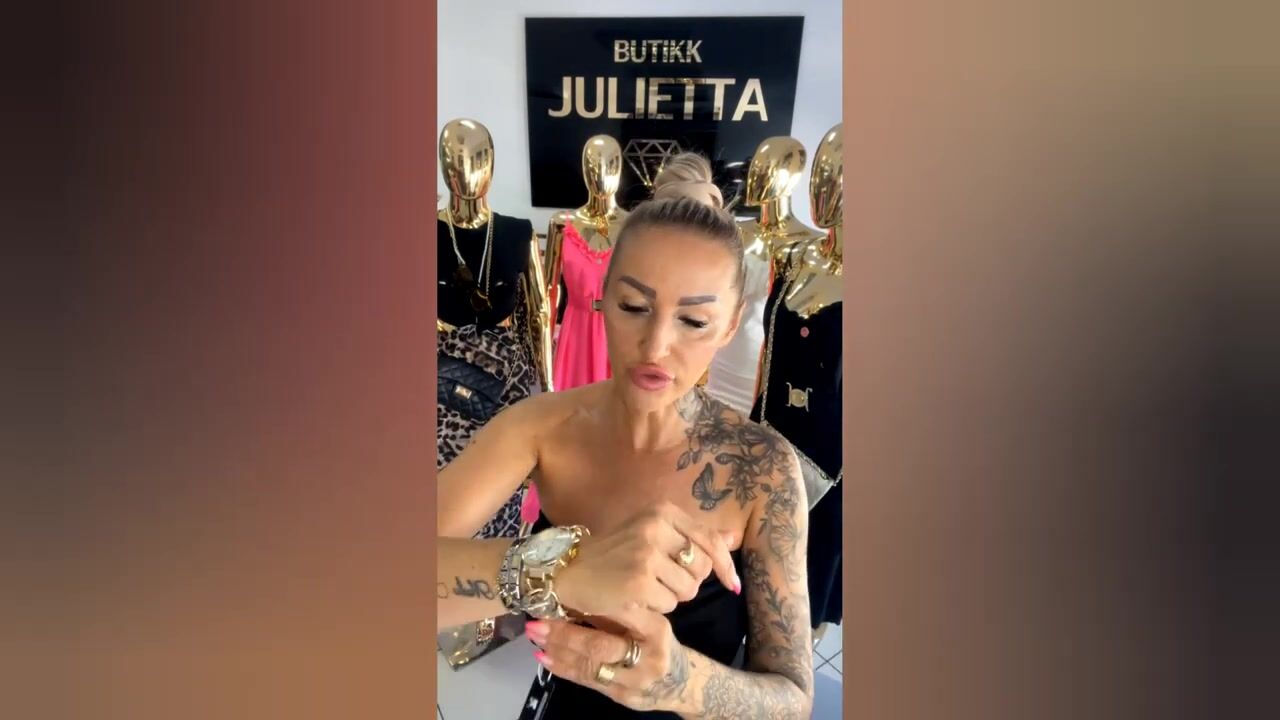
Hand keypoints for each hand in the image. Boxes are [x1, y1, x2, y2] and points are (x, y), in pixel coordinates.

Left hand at [526, 606, 691, 713]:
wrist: (683, 682)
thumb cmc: (658, 642)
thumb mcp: (646, 620)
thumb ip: (616, 610)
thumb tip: (574, 590)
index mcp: (656, 629)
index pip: (618, 616)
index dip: (585, 607)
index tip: (557, 597)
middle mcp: (649, 658)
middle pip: (600, 647)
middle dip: (564, 636)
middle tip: (536, 624)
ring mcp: (637, 682)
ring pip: (592, 667)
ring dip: (559, 653)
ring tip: (536, 640)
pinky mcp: (625, 698)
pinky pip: (590, 682)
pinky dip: (565, 669)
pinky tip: (547, 659)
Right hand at [555, 502, 738, 616]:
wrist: (569, 569)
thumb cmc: (615, 553)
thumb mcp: (654, 534)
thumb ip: (694, 536)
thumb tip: (734, 537)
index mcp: (662, 512)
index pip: (710, 541)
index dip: (726, 566)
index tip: (733, 585)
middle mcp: (655, 528)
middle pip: (702, 569)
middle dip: (689, 581)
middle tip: (661, 580)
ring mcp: (646, 555)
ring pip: (688, 590)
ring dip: (672, 596)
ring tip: (647, 588)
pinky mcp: (638, 583)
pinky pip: (669, 605)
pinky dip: (656, 608)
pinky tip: (635, 598)